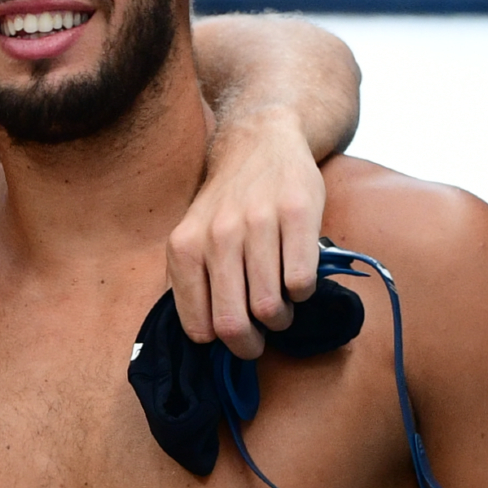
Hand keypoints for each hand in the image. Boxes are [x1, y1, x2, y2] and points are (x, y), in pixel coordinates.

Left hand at [169, 110, 325, 359]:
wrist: (259, 143)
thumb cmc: (226, 204)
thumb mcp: (193, 237)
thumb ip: (194, 282)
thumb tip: (210, 343)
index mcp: (184, 248)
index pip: (200, 328)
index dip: (222, 344)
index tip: (234, 334)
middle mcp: (217, 236)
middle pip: (234, 325)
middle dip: (251, 344)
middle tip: (262, 334)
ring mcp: (257, 223)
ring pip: (270, 308)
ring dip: (281, 317)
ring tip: (281, 301)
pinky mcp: (297, 214)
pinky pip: (301, 282)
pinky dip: (303, 292)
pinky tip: (296, 274)